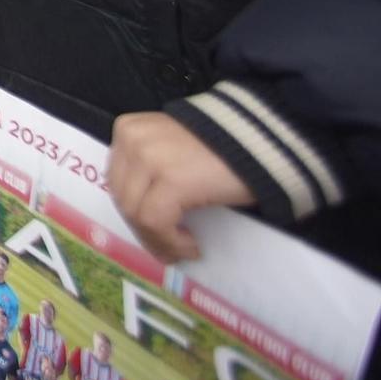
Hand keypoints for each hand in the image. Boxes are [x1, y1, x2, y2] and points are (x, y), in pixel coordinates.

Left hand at [107, 112, 250, 261]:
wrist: (263, 139)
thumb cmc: (222, 148)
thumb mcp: (171, 150)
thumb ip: (149, 169)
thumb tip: (139, 214)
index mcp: (128, 130)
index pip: (117, 182)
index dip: (134, 212)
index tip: (154, 232)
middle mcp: (131, 139)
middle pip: (123, 199)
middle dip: (144, 230)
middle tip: (169, 248)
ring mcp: (149, 157)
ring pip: (136, 214)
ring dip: (159, 241)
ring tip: (183, 249)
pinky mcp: (171, 180)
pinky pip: (156, 222)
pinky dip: (171, 242)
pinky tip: (192, 246)